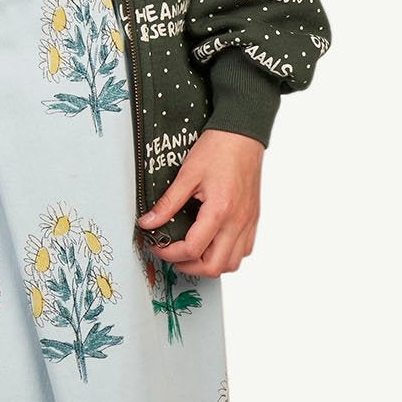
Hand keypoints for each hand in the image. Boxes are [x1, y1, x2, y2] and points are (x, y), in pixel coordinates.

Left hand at [136, 128, 262, 274]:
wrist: (243, 134)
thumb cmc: (218, 149)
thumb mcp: (187, 175)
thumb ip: (167, 203)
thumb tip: (148, 222)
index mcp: (220, 210)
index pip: (192, 249)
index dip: (170, 253)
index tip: (158, 245)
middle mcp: (237, 221)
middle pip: (214, 266)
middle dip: (189, 267)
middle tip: (173, 255)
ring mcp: (248, 222)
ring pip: (232, 263)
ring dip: (210, 263)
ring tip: (192, 252)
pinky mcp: (253, 219)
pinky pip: (243, 250)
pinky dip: (226, 253)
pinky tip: (212, 242)